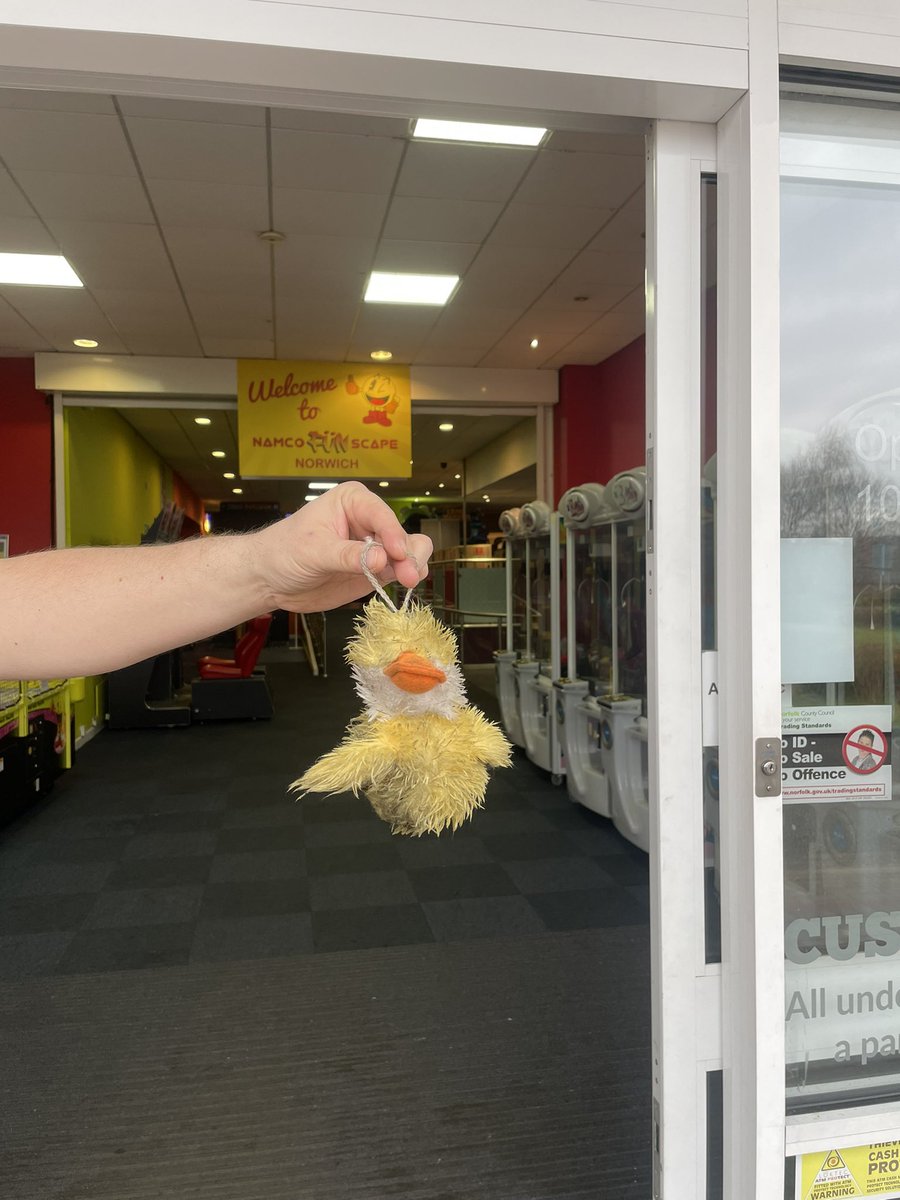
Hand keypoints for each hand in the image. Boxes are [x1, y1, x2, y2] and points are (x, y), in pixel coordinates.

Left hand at [251, 481, 432, 612]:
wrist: (270, 579)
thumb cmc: (284, 552)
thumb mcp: (313, 552)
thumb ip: (347, 556)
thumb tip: (380, 559)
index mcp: (353, 501)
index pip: (381, 515)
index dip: (393, 534)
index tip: (397, 554)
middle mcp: (369, 521)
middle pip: (402, 534)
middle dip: (407, 555)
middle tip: (407, 576)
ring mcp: (375, 547)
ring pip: (410, 552)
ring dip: (412, 567)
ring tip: (407, 581)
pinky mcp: (376, 570)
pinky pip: (401, 571)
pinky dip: (406, 578)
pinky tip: (401, 584)